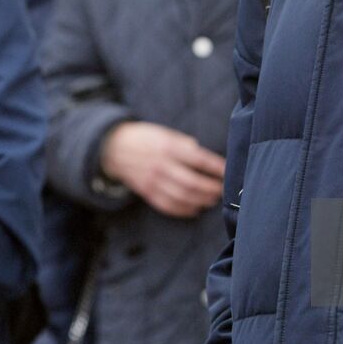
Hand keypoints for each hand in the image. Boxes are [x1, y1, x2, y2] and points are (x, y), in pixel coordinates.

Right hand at [100, 122, 225, 217]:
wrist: (115, 148)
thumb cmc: (146, 138)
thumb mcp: (166, 133)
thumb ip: (184, 144)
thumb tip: (203, 154)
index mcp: (168, 147)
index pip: (198, 159)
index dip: (215, 168)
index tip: (227, 171)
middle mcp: (161, 166)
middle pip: (192, 182)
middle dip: (211, 188)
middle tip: (222, 189)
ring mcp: (153, 181)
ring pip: (182, 197)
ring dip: (201, 201)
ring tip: (212, 199)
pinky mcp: (147, 193)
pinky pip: (168, 206)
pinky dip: (184, 210)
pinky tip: (195, 209)